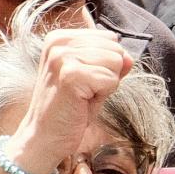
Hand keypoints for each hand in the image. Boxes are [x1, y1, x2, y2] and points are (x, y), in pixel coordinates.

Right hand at [11, 19, 132, 173]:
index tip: (84, 80)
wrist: (45, 136)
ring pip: (115, 62)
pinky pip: (111, 79)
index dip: (106, 64)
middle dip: (108, 73)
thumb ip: (111, 63)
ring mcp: (62, 57)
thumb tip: (129, 57)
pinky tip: (83, 102)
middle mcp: (58, 42)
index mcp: (60, 37)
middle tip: (84, 91)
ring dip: (105, 85)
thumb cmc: (68, 108)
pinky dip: (103, 95)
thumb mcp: (93, 78)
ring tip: (83, 96)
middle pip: (115, 49)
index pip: (110, 38)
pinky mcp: (70, 74)